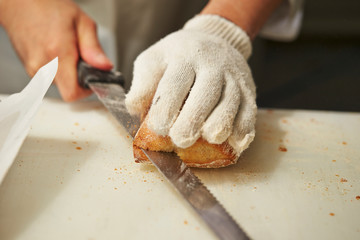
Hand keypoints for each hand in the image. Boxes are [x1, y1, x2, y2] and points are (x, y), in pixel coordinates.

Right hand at [0, 0, 111, 100]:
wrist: (20, 2)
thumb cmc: (49, 7)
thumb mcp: (82, 22)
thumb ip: (94, 48)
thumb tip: (105, 67)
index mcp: (58, 53)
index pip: (73, 92)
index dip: (86, 90)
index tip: (93, 79)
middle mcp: (43, 64)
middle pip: (67, 89)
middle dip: (79, 79)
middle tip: (81, 60)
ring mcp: (33, 68)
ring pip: (59, 84)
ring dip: (68, 73)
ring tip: (67, 52)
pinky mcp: (29, 69)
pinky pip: (49, 78)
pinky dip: (57, 70)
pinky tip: (57, 53)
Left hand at [126, 15, 256, 155]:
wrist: (214, 40)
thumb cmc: (177, 57)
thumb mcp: (154, 59)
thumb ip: (143, 83)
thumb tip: (135, 109)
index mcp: (184, 56)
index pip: (175, 83)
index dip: (166, 107)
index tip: (158, 128)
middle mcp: (212, 64)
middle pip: (206, 93)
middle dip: (193, 119)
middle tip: (181, 140)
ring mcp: (233, 77)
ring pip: (231, 102)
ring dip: (221, 123)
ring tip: (210, 138)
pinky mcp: (248, 90)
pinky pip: (250, 110)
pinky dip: (245, 128)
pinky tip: (237, 142)